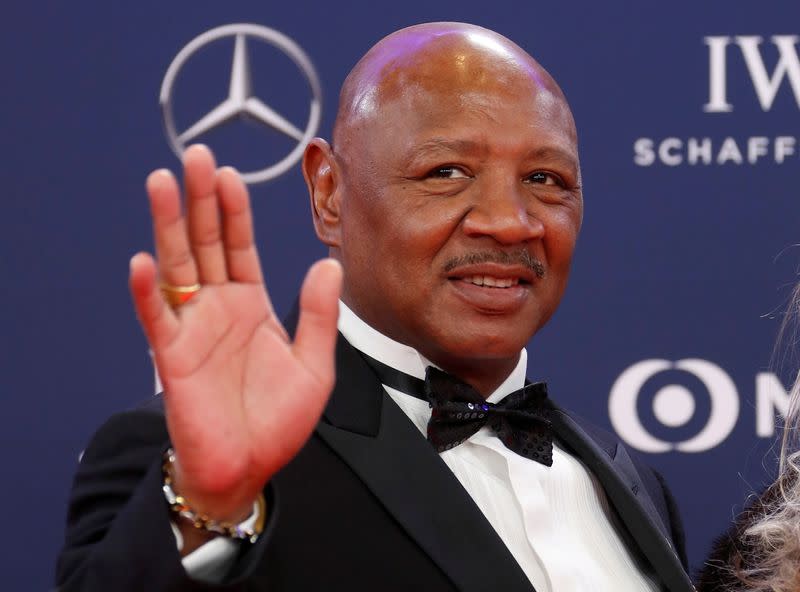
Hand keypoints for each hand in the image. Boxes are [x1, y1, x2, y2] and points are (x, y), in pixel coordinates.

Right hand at [129, 144, 341, 524]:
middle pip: (205, 244)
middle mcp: (219, 308)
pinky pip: (157, 320)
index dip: (234, 211)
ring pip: (178, 267)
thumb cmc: (278, 421)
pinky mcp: (173, 358)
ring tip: (163, 183)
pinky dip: (149, 292)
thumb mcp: (314, 365)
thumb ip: (318, 314)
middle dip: (200, 201)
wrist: (249, 467)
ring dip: (168, 226)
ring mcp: (193, 329)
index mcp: (250, 305)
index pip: (240, 246)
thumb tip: (329, 264)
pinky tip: (145, 262)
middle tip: (196, 156)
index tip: (231, 175)